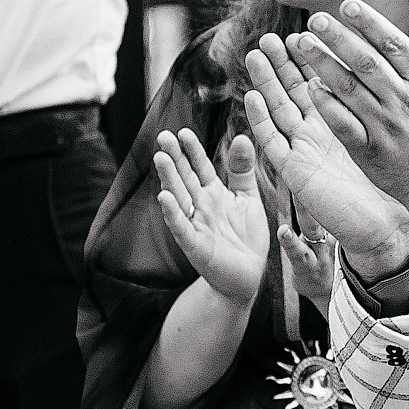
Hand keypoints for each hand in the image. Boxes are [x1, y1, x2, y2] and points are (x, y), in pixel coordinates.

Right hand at [151, 130, 269, 302]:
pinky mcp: (195, 246)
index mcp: (213, 193)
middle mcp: (200, 206)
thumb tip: (241, 136)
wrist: (248, 276)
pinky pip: (181, 228)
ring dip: (169, 179)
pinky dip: (173, 213)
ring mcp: (195, 225)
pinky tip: (164, 198)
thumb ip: (242, 170)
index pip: (200, 167)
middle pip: (184, 178)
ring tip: (160, 158)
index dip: (192, 151)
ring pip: (179, 198)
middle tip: (163, 137)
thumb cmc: (245, 236)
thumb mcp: (248, 198)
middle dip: (174, 158)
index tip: (183, 132)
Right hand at [242, 43, 408, 276]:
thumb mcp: (387, 136)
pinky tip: (251, 97)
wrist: (382, 226)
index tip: (306, 30)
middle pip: (293, 91)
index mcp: (339, 122)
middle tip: (272, 36)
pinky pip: (273, 142)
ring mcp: (303, 150)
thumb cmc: (388, 183)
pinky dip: (261, 120)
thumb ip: (386, 103)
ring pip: (278, 110)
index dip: (310, 59)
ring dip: (264, 83)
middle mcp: (317, 134)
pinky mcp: (295, 171)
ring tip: (256, 54)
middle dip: (282, 64)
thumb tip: (397, 69)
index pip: (320, 82)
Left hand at [283, 3, 408, 219]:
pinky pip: (344, 124)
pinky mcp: (370, 149)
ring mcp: (386, 125)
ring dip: (324, 64)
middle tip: (314, 19)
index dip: (369, 22)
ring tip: (302, 44)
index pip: (393, 43)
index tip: (346, 5)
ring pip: (350, 89)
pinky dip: (328, 105)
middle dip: (339, 38)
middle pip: (366, 62)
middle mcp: (404, 100)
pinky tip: (311, 87)